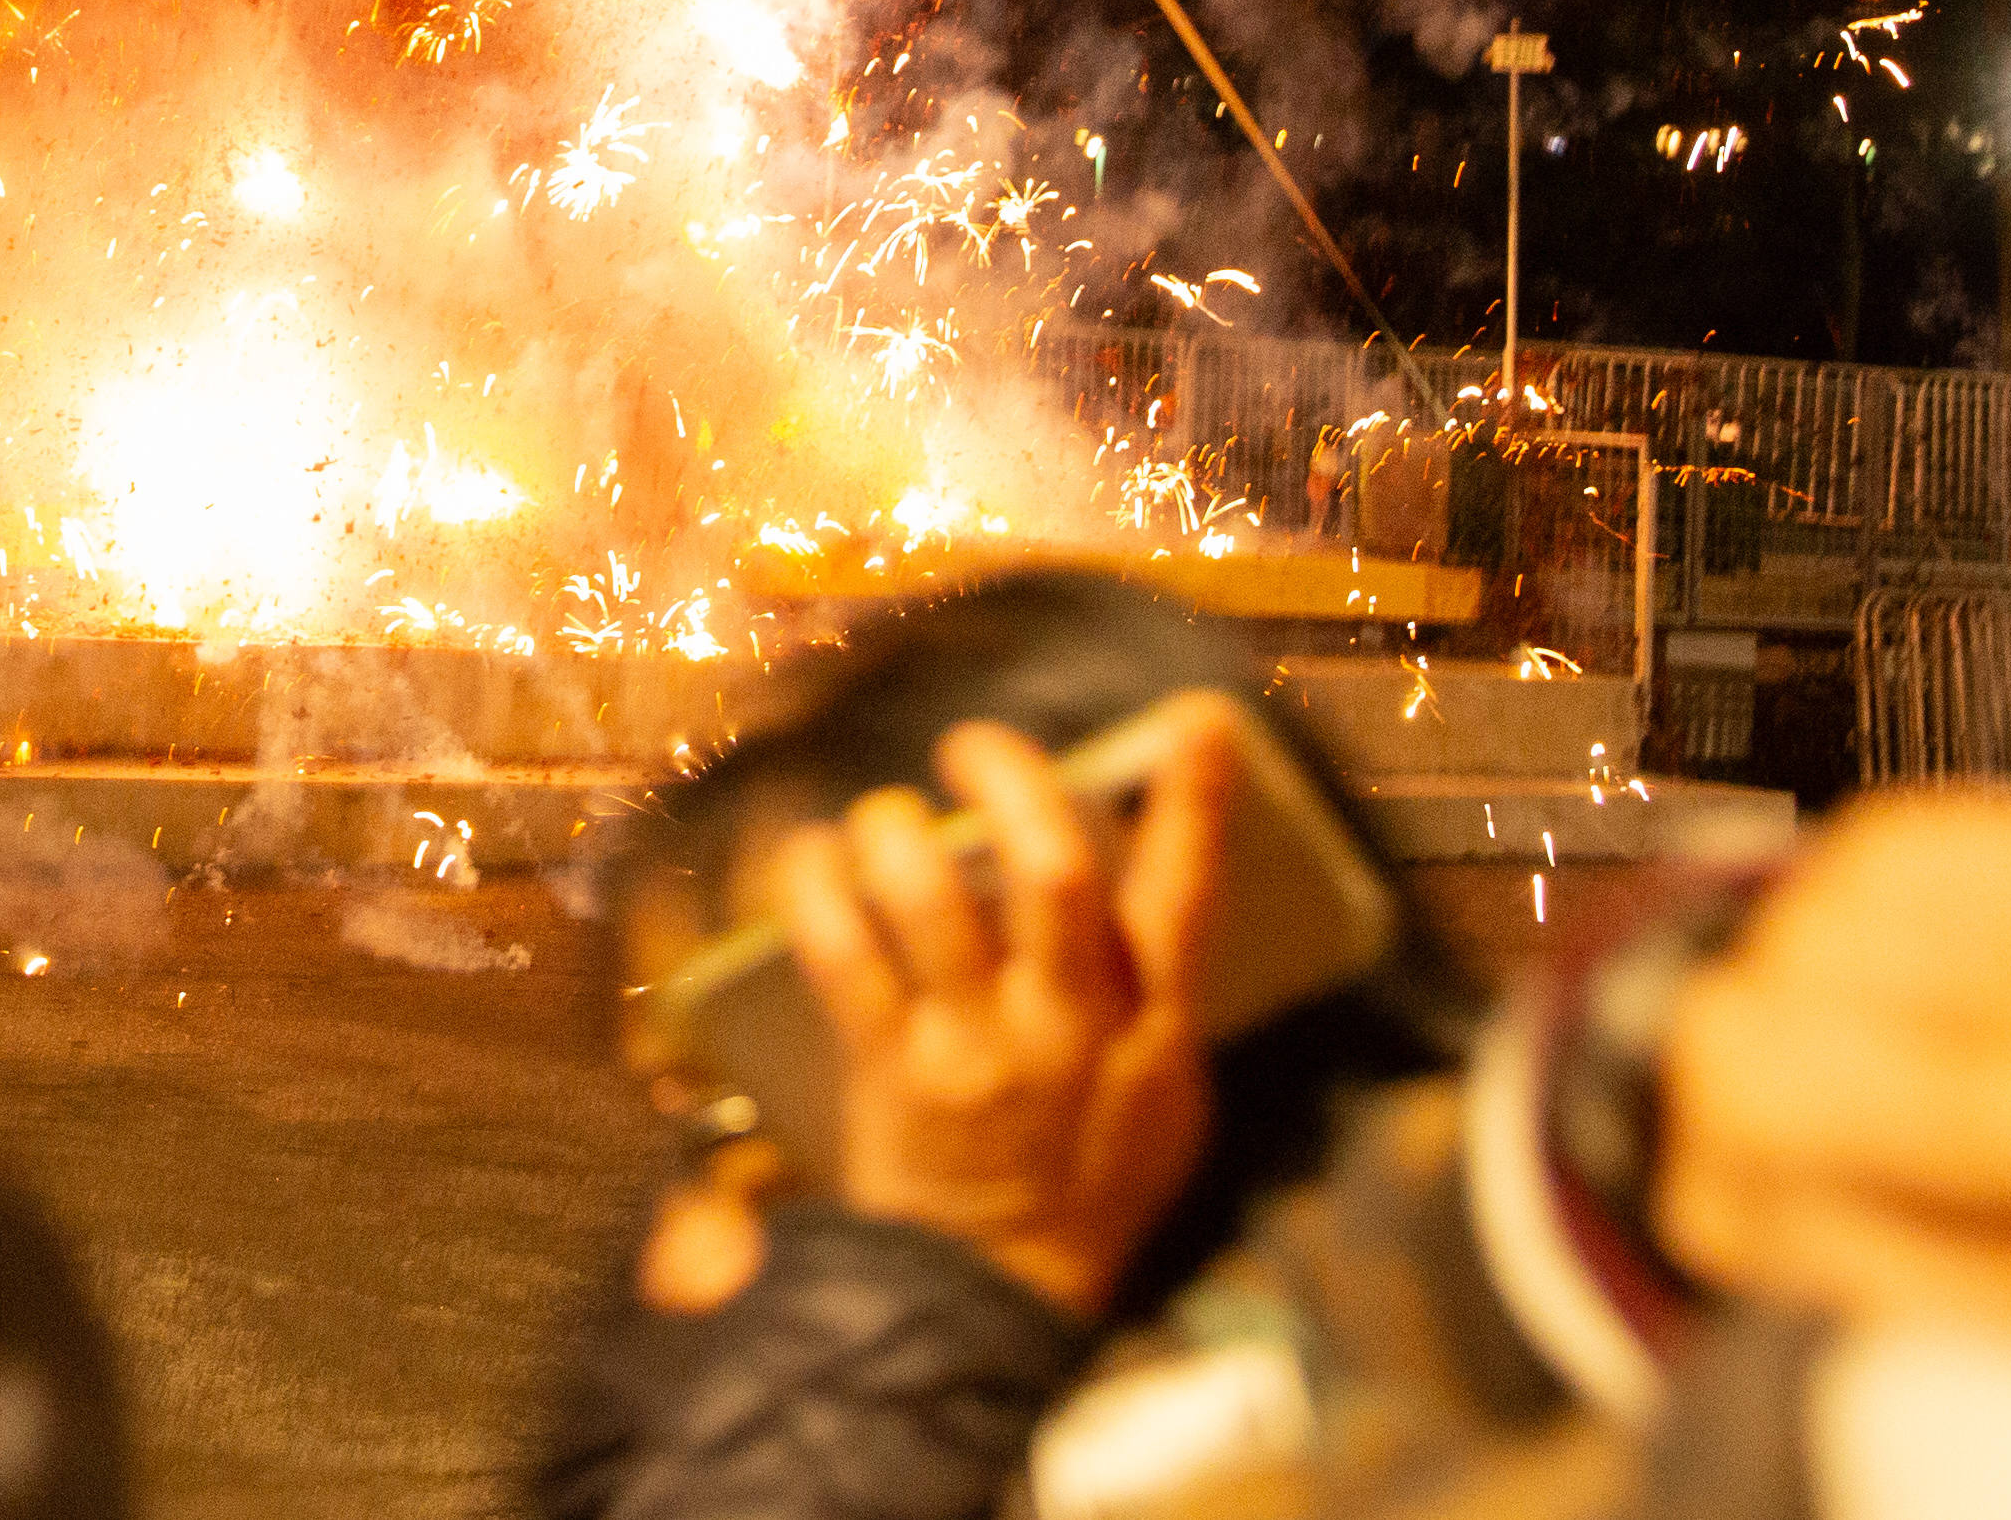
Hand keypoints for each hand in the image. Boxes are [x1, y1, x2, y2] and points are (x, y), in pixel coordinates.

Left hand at [764, 694, 1235, 1318]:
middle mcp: (1066, 1025)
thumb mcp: (1166, 1098)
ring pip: (933, 897)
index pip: (1185, 902)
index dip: (1196, 806)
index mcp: (1149, 1027)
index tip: (1197, 721)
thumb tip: (1165, 870)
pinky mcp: (890, 1069)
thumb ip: (1164, 992)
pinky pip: (842, 952)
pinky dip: (817, 886)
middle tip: (974, 745)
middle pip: (1054, 873)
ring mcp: (975, 1046)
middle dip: (1012, 780)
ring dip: (896, 829)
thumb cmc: (1089, 1181)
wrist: (1000, 1290)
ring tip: (883, 817)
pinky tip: (813, 858)